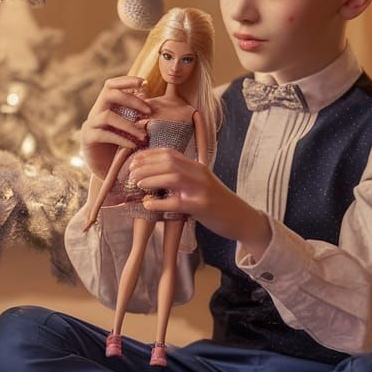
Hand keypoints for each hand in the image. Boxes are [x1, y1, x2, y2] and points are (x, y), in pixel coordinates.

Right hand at [79, 76, 151, 179]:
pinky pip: (104, 135)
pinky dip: (121, 139)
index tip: (145, 83)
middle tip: (149, 111)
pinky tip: (133, 145)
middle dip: (131, 100)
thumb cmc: (123, 147)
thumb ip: (139, 116)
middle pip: (109, 94)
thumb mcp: (132, 128)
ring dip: (128, 124)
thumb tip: (156, 103)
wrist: (108, 171)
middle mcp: (96, 112)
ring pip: (107, 116)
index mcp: (106, 105)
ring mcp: (90, 125)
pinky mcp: (88, 139)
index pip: (111, 85)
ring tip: (143, 135)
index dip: (126, 80)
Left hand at [128, 147, 271, 256]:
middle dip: (146, 165)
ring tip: (137, 184)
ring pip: (172, 177)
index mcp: (198, 166)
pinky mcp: (201, 206)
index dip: (149, 155)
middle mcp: (200, 174)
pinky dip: (159, 203)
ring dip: (151, 179)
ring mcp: (201, 189)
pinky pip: (176, 202)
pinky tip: (148, 204)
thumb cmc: (217, 203)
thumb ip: (184, 177)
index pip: (170, 153)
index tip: (134, 160)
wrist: (241, 218)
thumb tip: (155, 176)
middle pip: (169, 162)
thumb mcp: (201, 184)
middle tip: (131, 173)